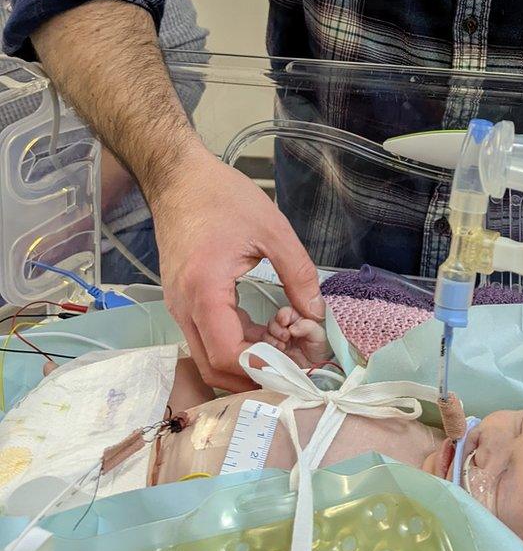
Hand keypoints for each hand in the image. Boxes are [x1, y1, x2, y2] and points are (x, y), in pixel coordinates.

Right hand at [150, 145, 324, 390]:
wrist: (179, 179)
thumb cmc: (223, 197)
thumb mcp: (272, 230)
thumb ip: (299, 274)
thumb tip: (316, 313)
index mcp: (204, 290)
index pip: (228, 355)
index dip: (264, 367)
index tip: (298, 361)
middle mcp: (184, 307)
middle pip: (214, 367)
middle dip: (257, 371)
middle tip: (294, 357)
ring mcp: (179, 307)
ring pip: (209, 356)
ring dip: (248, 358)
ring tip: (284, 337)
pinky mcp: (182, 302)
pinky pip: (207, 337)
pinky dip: (237, 342)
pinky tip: (266, 327)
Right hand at [263, 305, 332, 366]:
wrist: (315, 371)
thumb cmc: (319, 351)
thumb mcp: (319, 336)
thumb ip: (308, 327)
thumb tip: (293, 327)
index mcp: (298, 320)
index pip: (286, 312)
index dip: (283, 315)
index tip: (284, 321)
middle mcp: (287, 328)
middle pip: (273, 322)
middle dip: (276, 328)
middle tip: (286, 336)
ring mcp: (279, 340)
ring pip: (267, 334)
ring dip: (272, 339)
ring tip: (283, 346)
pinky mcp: (273, 352)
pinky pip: (264, 347)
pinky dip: (268, 349)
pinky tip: (278, 352)